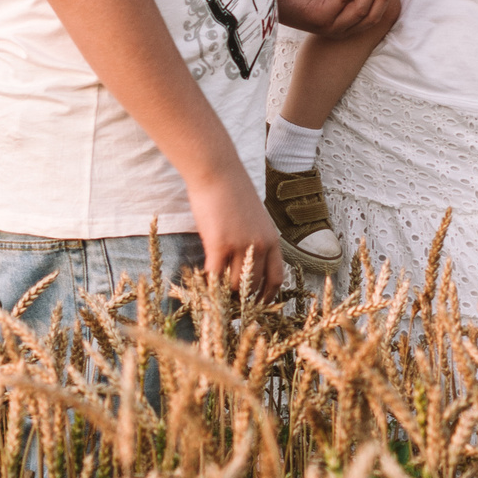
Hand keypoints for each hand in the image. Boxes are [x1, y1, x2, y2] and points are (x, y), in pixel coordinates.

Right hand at [185, 174, 284, 295]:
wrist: (217, 171)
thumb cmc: (231, 191)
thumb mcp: (253, 218)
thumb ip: (253, 239)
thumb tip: (244, 263)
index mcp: (272, 239)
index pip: (276, 278)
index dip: (266, 296)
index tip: (256, 306)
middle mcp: (261, 245)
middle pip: (254, 286)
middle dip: (242, 300)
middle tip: (229, 306)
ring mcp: (242, 246)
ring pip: (235, 286)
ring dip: (224, 294)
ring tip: (213, 295)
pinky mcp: (220, 244)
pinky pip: (215, 276)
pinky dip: (208, 284)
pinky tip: (201, 283)